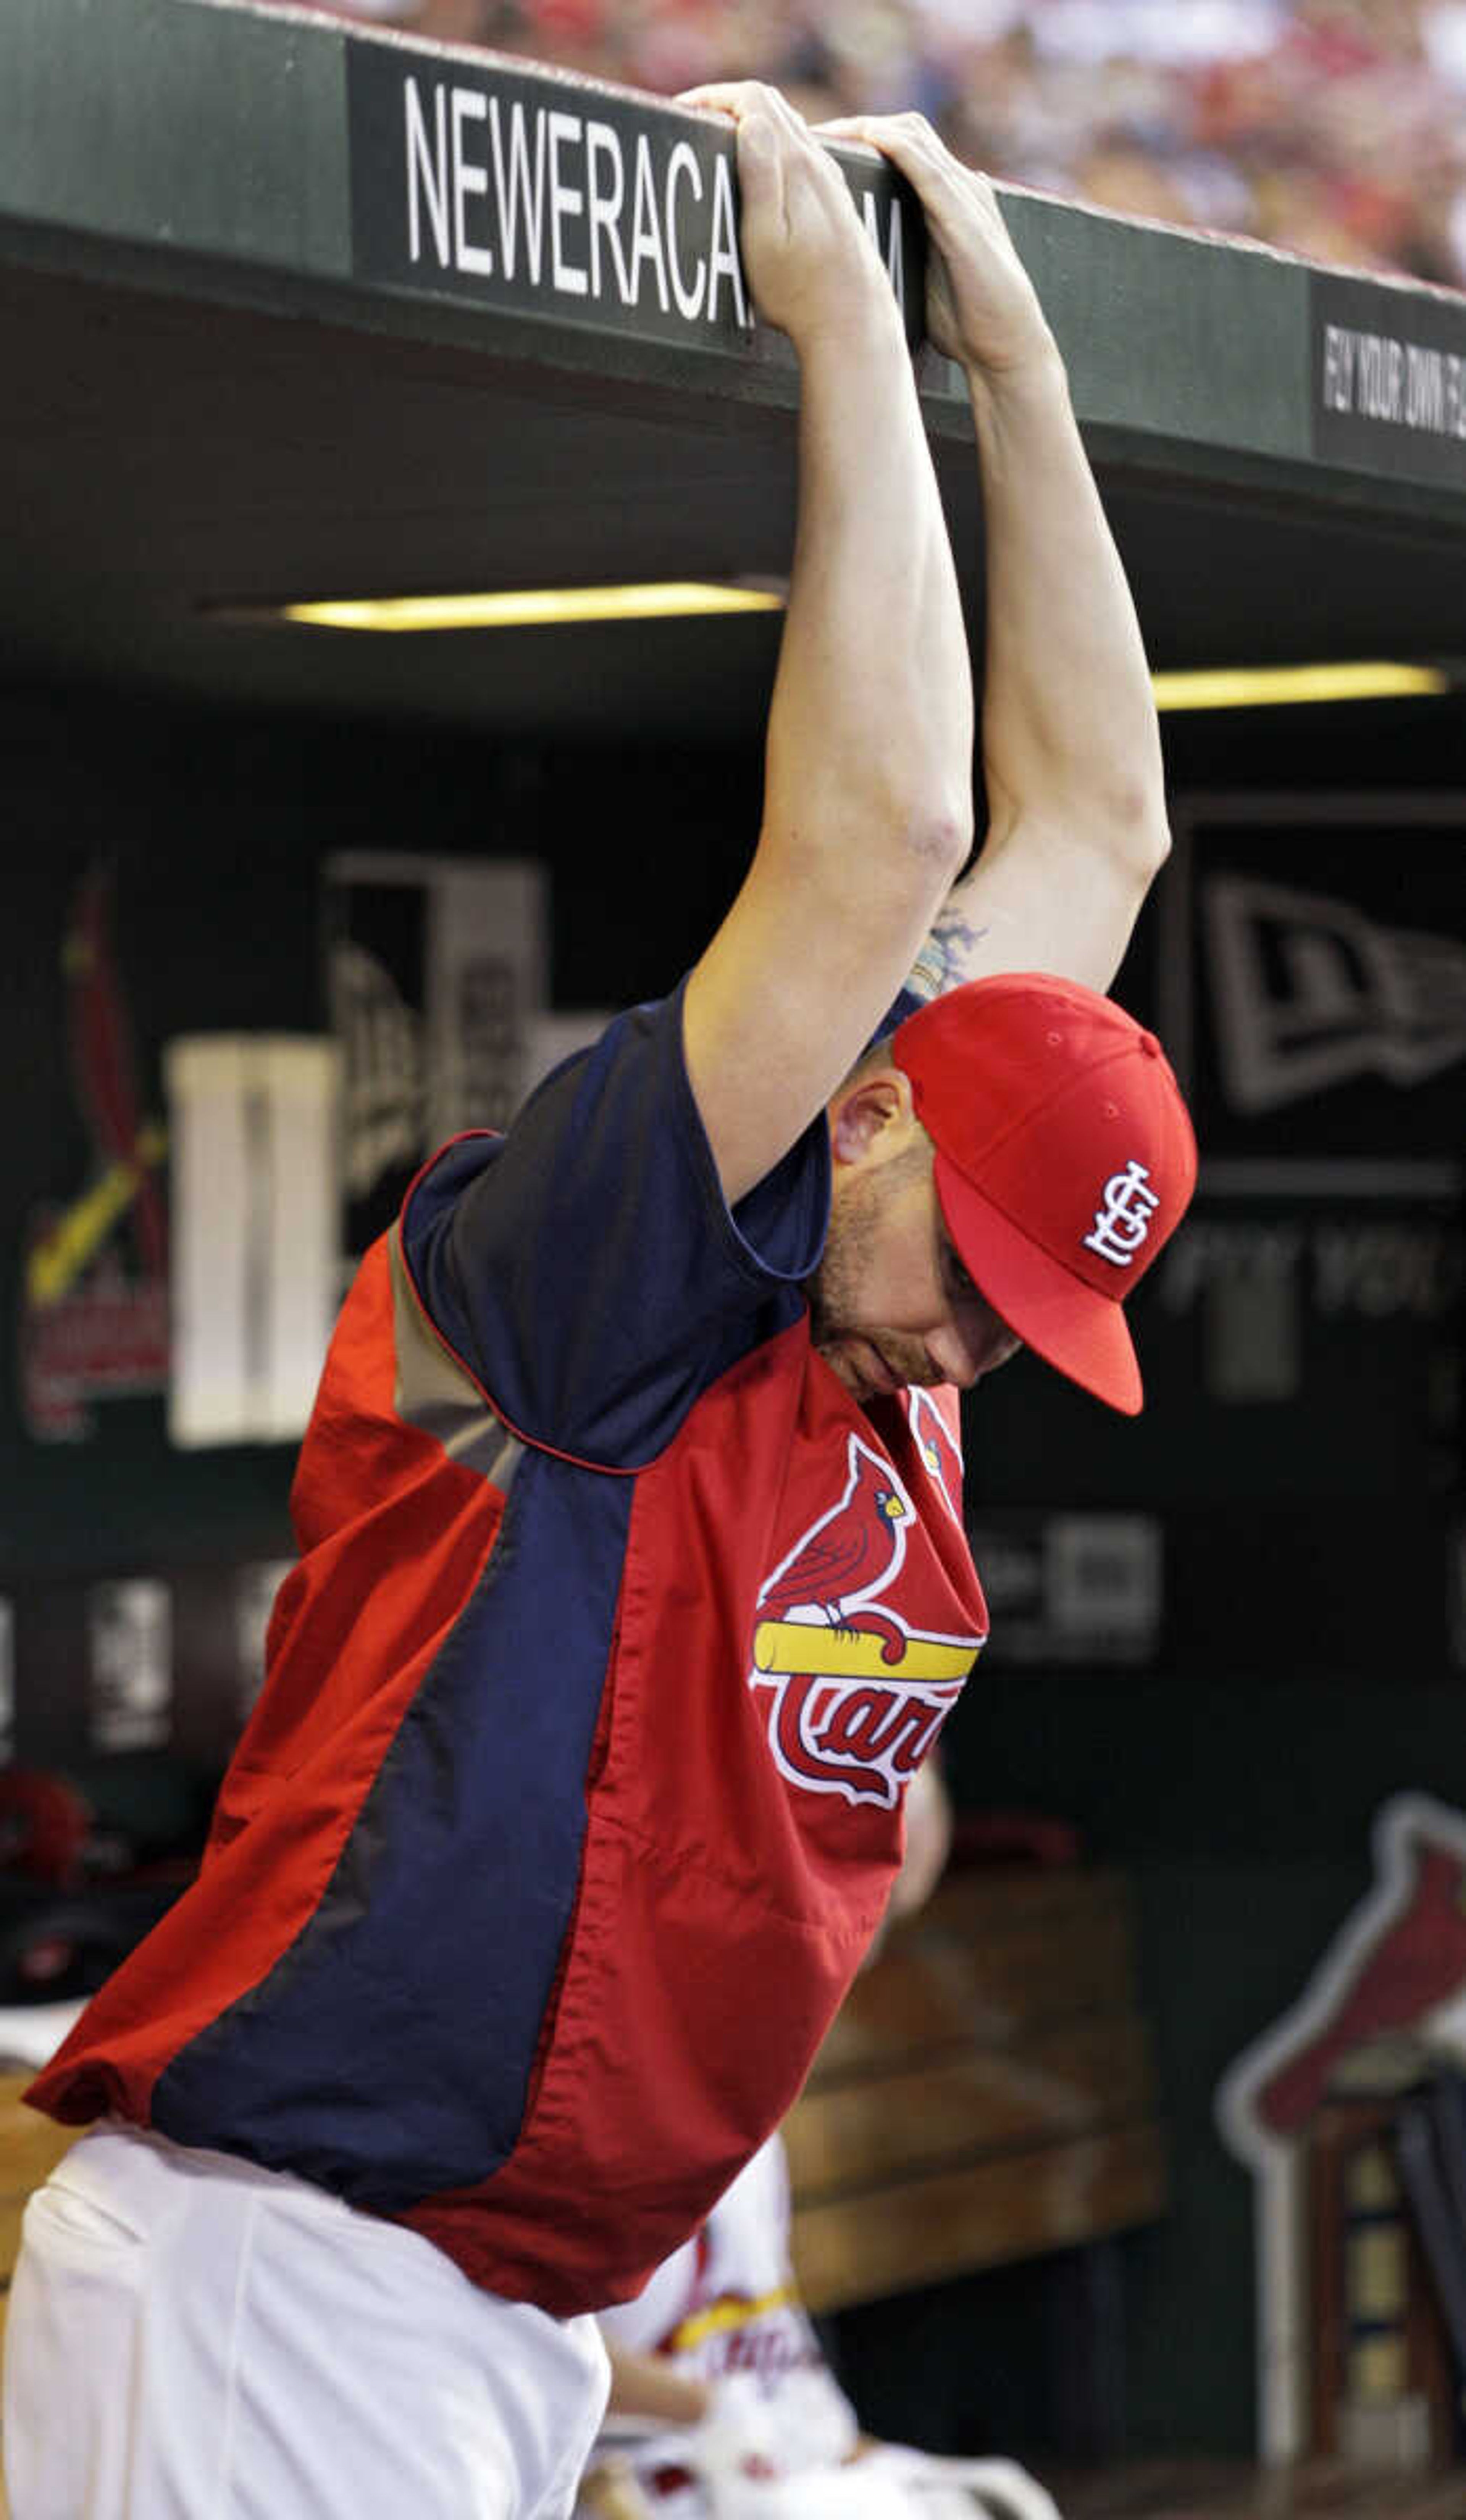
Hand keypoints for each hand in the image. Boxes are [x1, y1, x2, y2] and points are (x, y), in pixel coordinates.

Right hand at [678, 83, 890, 347]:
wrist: (853, 323)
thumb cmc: (800, 292)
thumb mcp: (766, 239)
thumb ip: (760, 176)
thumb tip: (750, 119)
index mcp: (797, 165)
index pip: (754, 99)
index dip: (715, 95)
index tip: (685, 111)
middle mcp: (819, 163)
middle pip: (771, 105)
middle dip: (728, 104)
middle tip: (696, 124)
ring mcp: (830, 181)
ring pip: (788, 127)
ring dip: (751, 123)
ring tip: (720, 144)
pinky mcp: (835, 200)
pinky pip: (800, 153)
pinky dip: (771, 146)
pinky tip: (758, 172)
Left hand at [813, 112, 1051, 373]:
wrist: (1007, 348)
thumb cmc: (967, 322)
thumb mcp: (922, 275)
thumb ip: (901, 251)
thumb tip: (859, 253)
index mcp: (945, 200)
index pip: (901, 149)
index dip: (859, 140)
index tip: (816, 150)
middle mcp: (956, 187)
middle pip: (903, 132)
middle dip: (855, 127)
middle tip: (808, 135)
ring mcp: (963, 196)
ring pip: (913, 136)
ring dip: (867, 128)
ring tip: (825, 133)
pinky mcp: (964, 216)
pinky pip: (929, 166)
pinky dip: (899, 146)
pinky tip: (870, 137)